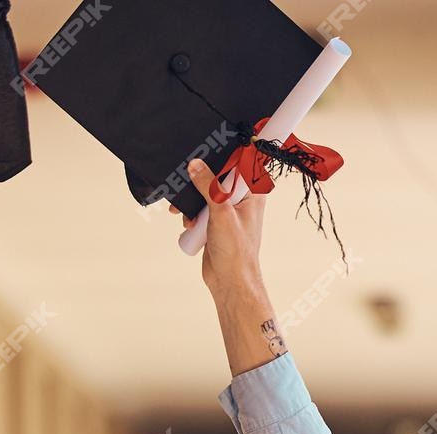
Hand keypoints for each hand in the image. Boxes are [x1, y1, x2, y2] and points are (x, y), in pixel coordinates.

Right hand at [183, 157, 268, 301]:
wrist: (229, 281)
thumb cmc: (236, 251)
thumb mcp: (221, 211)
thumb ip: (208, 185)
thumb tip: (195, 165)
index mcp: (252, 193)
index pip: (240, 163)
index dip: (223, 155)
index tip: (206, 149)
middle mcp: (241, 200)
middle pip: (218, 176)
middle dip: (200, 180)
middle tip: (187, 179)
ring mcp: (227, 212)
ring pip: (205, 193)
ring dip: (192, 201)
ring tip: (184, 212)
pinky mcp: (215, 223)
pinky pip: (199, 209)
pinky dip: (191, 214)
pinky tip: (187, 224)